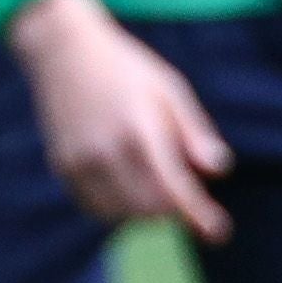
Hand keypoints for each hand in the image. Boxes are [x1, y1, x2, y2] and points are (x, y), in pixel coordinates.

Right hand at [8, 0, 233, 242]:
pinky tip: (128, 182)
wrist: (63, 50)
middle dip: (173, 209)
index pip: (173, 189)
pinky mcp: (63, 166)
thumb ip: (193, 133)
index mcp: (139, 130)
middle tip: (185, 193)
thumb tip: (218, 171)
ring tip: (154, 180)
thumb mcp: (170, 89)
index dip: (197, 214)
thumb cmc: (126, 69)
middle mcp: (107, 151)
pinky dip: (117, 206)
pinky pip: (95, 206)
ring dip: (145, 210)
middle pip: (150, 209)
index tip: (219, 232)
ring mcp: (80, 161)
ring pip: (121, 214)